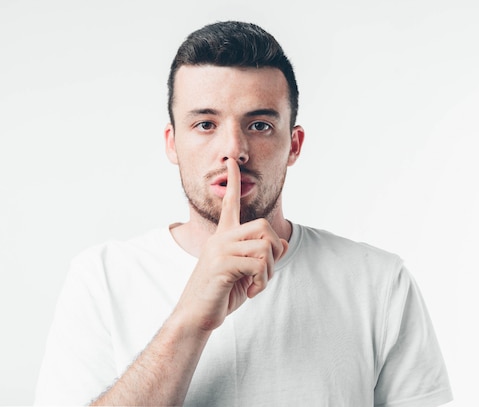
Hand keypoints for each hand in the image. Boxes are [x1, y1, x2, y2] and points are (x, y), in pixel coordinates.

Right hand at [174, 159, 288, 331]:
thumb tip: (282, 244)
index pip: (228, 203)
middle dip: (274, 250)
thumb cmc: (220, 294)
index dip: (232, 182)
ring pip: (264, 247)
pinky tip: (251, 292)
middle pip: (262, 226)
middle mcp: (220, 238)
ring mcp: (220, 250)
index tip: (230, 163)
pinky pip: (257, 265)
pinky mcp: (222, 265)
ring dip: (268, 271)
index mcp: (223, 237)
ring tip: (256, 285)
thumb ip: (262, 257)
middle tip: (265, 272)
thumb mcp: (246, 274)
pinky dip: (262, 282)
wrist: (196, 316)